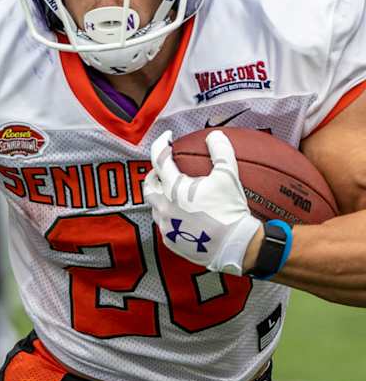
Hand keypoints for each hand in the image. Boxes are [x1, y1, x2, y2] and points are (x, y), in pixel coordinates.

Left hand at [144, 130, 262, 274]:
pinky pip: (163, 224)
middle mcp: (163, 206)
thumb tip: (214, 135)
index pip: (159, 160)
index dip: (160, 144)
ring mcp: (164, 225)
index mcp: (174, 189)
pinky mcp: (168, 240)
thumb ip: (221, 151)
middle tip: (165, 169)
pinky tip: (180, 213)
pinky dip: (168, 214)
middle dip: (154, 175)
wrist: (233, 245)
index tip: (167, 137)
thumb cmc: (230, 209)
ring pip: (154, 206)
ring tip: (173, 191)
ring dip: (160, 196)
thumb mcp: (228, 176)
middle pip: (148, 186)